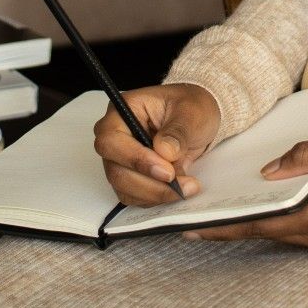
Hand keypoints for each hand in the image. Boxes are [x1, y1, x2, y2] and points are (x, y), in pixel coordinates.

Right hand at [93, 83, 219, 205]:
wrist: (197, 121)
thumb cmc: (191, 109)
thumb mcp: (192, 111)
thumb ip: (178, 130)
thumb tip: (165, 151)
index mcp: (121, 112)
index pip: (111, 141)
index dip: (136, 159)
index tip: (167, 171)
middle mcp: (115, 138)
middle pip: (116, 171)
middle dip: (150, 184)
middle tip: (181, 185)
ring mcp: (120, 160)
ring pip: (125, 189)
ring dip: (156, 194)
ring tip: (187, 188)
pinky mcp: (131, 177)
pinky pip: (135, 197)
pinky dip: (156, 199)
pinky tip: (178, 191)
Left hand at [186, 133, 307, 255]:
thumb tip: (270, 169)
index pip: (259, 223)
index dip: (223, 225)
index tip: (191, 224)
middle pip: (266, 232)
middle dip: (234, 223)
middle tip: (200, 213)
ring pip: (284, 233)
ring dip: (259, 221)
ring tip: (229, 205)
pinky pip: (302, 233)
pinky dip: (282, 221)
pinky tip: (273, 205)